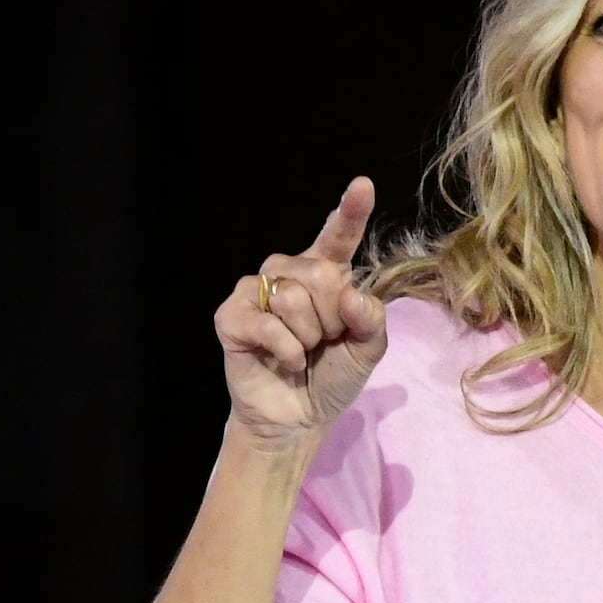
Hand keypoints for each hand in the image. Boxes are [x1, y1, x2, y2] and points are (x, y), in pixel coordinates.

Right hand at [218, 180, 389, 451]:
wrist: (299, 417)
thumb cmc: (332, 376)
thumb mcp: (368, 348)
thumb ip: (371, 318)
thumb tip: (350, 295)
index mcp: (324, 274)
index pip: (337, 237)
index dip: (350, 212)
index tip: (362, 185)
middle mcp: (286, 273)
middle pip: (320, 274)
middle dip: (333, 318)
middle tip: (324, 342)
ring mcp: (255, 292)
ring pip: (294, 297)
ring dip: (310, 336)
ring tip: (304, 351)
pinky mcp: (231, 316)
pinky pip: (270, 324)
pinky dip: (288, 351)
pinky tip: (287, 362)